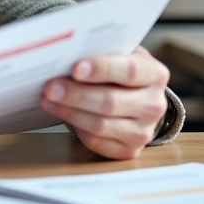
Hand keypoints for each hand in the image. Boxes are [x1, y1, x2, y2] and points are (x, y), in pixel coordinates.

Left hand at [39, 45, 169, 159]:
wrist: (137, 97)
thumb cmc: (120, 70)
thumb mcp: (119, 54)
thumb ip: (100, 52)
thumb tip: (65, 55)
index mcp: (155, 74)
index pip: (130, 70)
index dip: (102, 69)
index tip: (76, 68)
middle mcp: (154, 105)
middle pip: (111, 101)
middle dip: (76, 94)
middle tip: (51, 87)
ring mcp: (144, 131)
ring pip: (101, 124)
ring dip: (70, 111)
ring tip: (48, 100)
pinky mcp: (129, 150)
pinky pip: (96, 142)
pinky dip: (75, 127)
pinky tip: (60, 113)